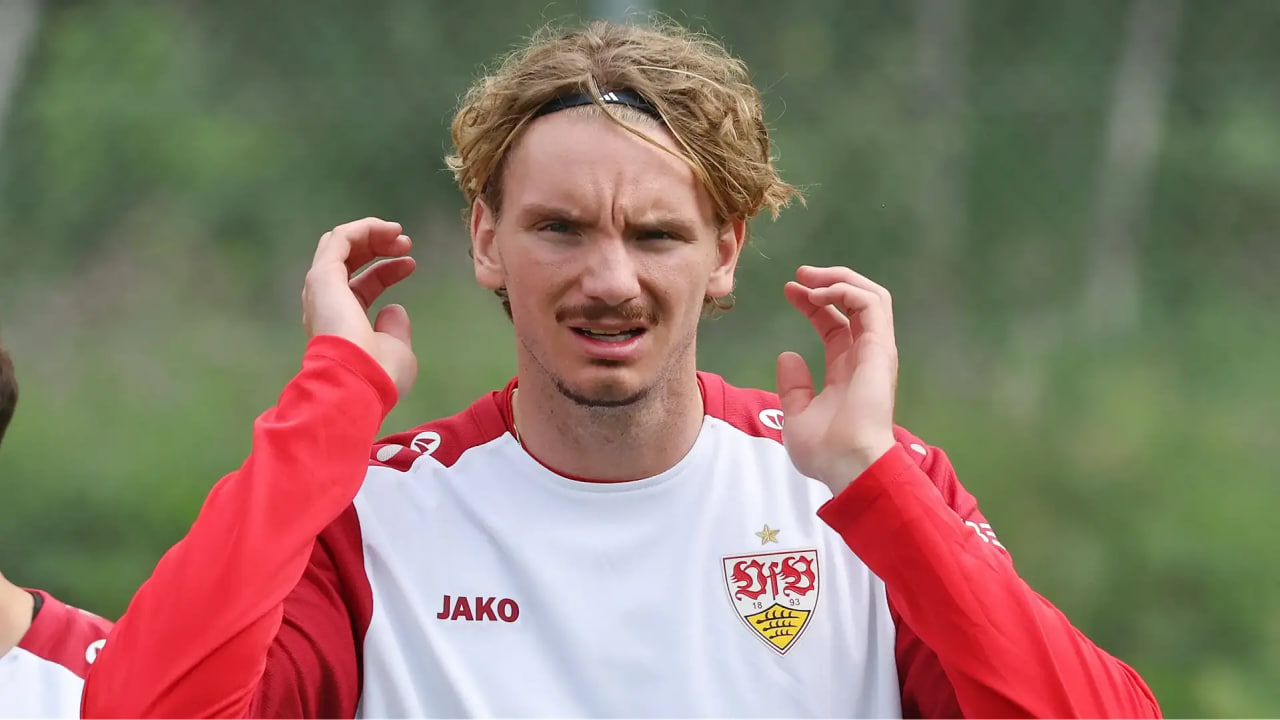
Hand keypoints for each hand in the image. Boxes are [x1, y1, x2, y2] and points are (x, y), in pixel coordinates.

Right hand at [302, 217, 417, 397]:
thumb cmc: (379, 373)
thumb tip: (394, 309)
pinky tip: (387, 228)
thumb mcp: (397, 350)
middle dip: (378, 246)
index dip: (387, 271)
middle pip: (349, 261)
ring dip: (371, 234)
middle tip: (406, 243)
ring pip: (340, 245)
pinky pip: (339, 240)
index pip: (362, 285)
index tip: (411, 264)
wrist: (358, 381)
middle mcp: (327, 304)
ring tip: (399, 233)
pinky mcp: (322, 276)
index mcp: (342, 322)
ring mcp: (322, 289)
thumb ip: (395, 329)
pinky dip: (363, 228)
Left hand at [776, 265, 898, 493]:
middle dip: (826, 282)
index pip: (834, 324)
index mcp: (847, 369)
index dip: (812, 304)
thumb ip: (794, 387)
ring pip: (870, 296)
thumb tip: (787, 356)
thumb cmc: (826, 450)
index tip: (788, 290)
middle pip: (852, 304)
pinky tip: (819, 294)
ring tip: (808, 277)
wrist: (848, 465)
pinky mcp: (881, 348)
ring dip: (839, 279)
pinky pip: (871, 304)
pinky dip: (846, 290)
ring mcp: (876, 351)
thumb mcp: (797, 416)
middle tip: (798, 275)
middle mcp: (865, 356)